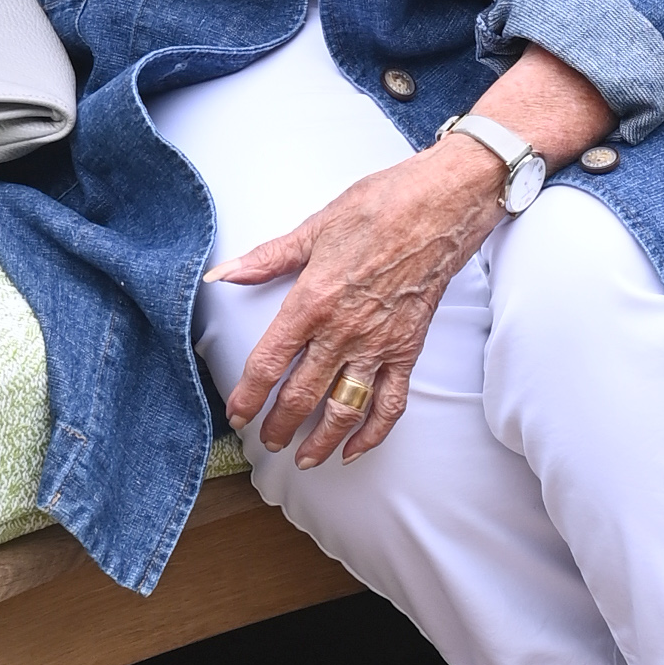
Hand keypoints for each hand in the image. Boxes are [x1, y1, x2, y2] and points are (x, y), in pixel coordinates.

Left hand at [210, 43, 614, 468]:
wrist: (441, 206)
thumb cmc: (379, 207)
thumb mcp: (313, 228)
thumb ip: (266, 259)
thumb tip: (222, 273)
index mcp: (312, 301)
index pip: (269, 363)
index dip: (248, 396)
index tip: (237, 414)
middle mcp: (343, 331)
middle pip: (302, 395)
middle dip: (279, 426)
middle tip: (266, 443)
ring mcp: (379, 344)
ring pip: (344, 408)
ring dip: (321, 439)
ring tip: (304, 459)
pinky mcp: (409, 348)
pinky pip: (390, 402)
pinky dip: (374, 432)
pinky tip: (356, 448)